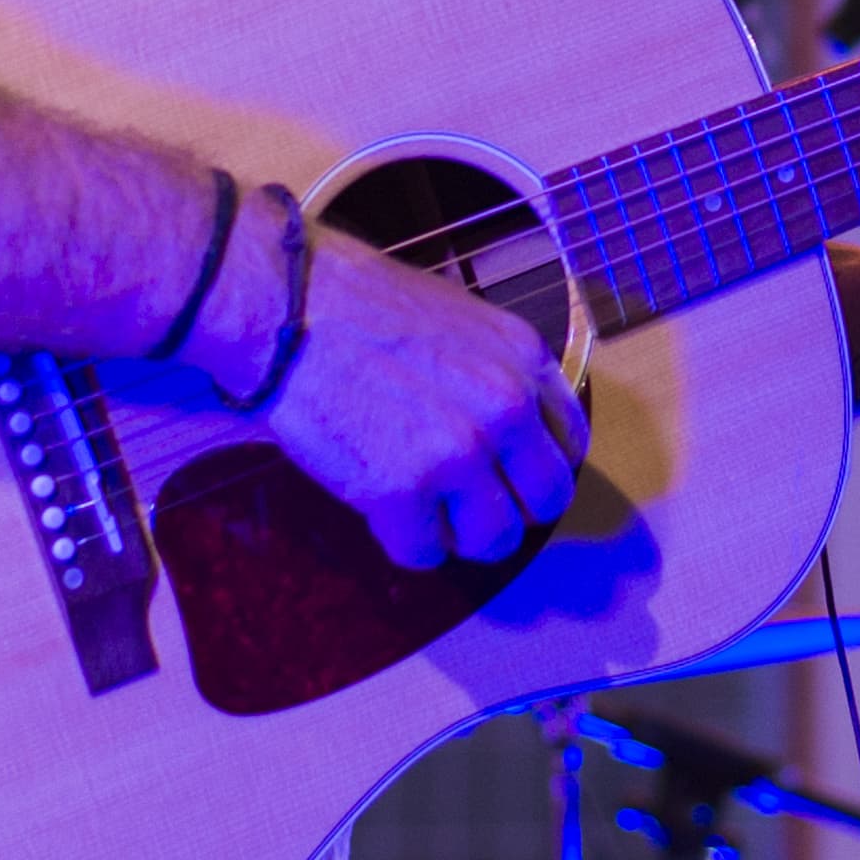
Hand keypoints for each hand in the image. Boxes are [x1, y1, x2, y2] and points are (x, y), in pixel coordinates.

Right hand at [262, 226, 588, 571]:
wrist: (291, 309)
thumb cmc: (363, 307)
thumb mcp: (463, 320)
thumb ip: (501, 373)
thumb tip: (516, 433)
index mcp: (525, 360)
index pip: (568, 446)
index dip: (530, 467)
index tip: (503, 472)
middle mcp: (506, 408)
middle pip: (543, 503)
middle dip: (504, 507)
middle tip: (462, 500)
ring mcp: (457, 452)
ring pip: (492, 540)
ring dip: (457, 533)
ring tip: (421, 505)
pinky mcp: (403, 490)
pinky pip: (424, 552)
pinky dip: (402, 538)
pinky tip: (381, 504)